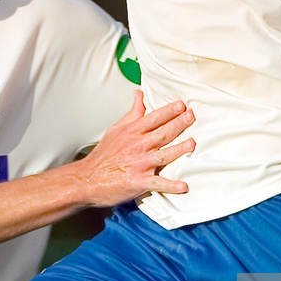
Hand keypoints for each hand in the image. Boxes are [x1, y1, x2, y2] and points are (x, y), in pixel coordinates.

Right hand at [76, 92, 194, 205]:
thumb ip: (132, 113)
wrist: (87, 178)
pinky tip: (183, 186)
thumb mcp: (116, 129)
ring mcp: (139, 164)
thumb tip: (139, 94)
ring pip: (163, 155)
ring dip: (179, 150)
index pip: (154, 118)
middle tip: (192, 116)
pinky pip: (158, 183)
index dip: (169, 111)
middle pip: (162, 133)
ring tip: (192, 144)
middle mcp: (137, 146)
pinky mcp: (138, 181)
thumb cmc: (104, 155)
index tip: (182, 105)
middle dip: (179, 124)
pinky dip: (171, 185)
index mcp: (132, 132)